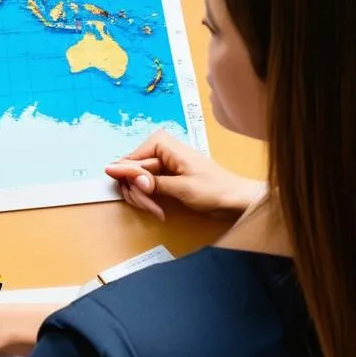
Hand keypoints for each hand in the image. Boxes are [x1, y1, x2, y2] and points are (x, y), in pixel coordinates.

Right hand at [104, 129, 262, 222]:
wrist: (237, 201)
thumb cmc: (215, 190)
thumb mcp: (181, 187)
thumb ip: (149, 180)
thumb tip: (117, 170)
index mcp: (164, 145)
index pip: (131, 158)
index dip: (130, 176)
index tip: (139, 192)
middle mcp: (159, 152)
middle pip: (131, 171)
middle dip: (137, 192)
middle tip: (151, 207)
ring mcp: (161, 167)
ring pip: (136, 182)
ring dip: (143, 199)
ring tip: (157, 211)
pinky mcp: (163, 180)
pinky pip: (146, 189)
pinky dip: (149, 201)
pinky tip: (159, 211)